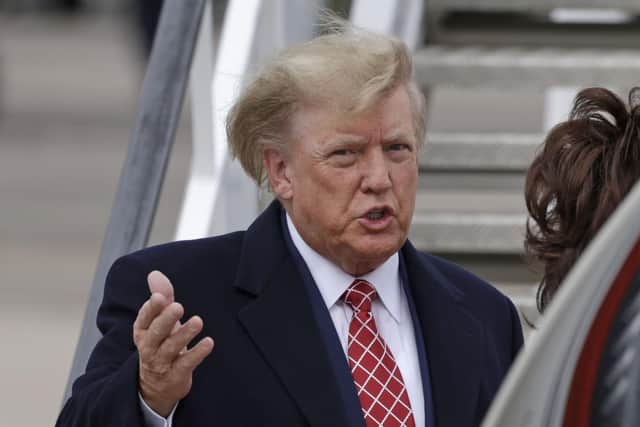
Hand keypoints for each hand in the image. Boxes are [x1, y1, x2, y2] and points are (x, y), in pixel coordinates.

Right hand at [133, 270, 213, 416]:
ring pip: (171, 348)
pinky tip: (209, 342)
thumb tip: (154, 273)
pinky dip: (197, 353)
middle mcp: (149, 347)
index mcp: (142, 332)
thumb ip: (161, 297)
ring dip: (184, 334)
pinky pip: (186, 364)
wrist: (157, 386)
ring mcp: (161, 363)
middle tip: (178, 307)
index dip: (151, 309)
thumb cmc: (161, 344)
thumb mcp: (159, 321)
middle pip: (155, 333)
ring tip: (198, 321)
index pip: (144, 319)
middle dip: (166, 320)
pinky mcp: (176, 375)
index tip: (160, 297)